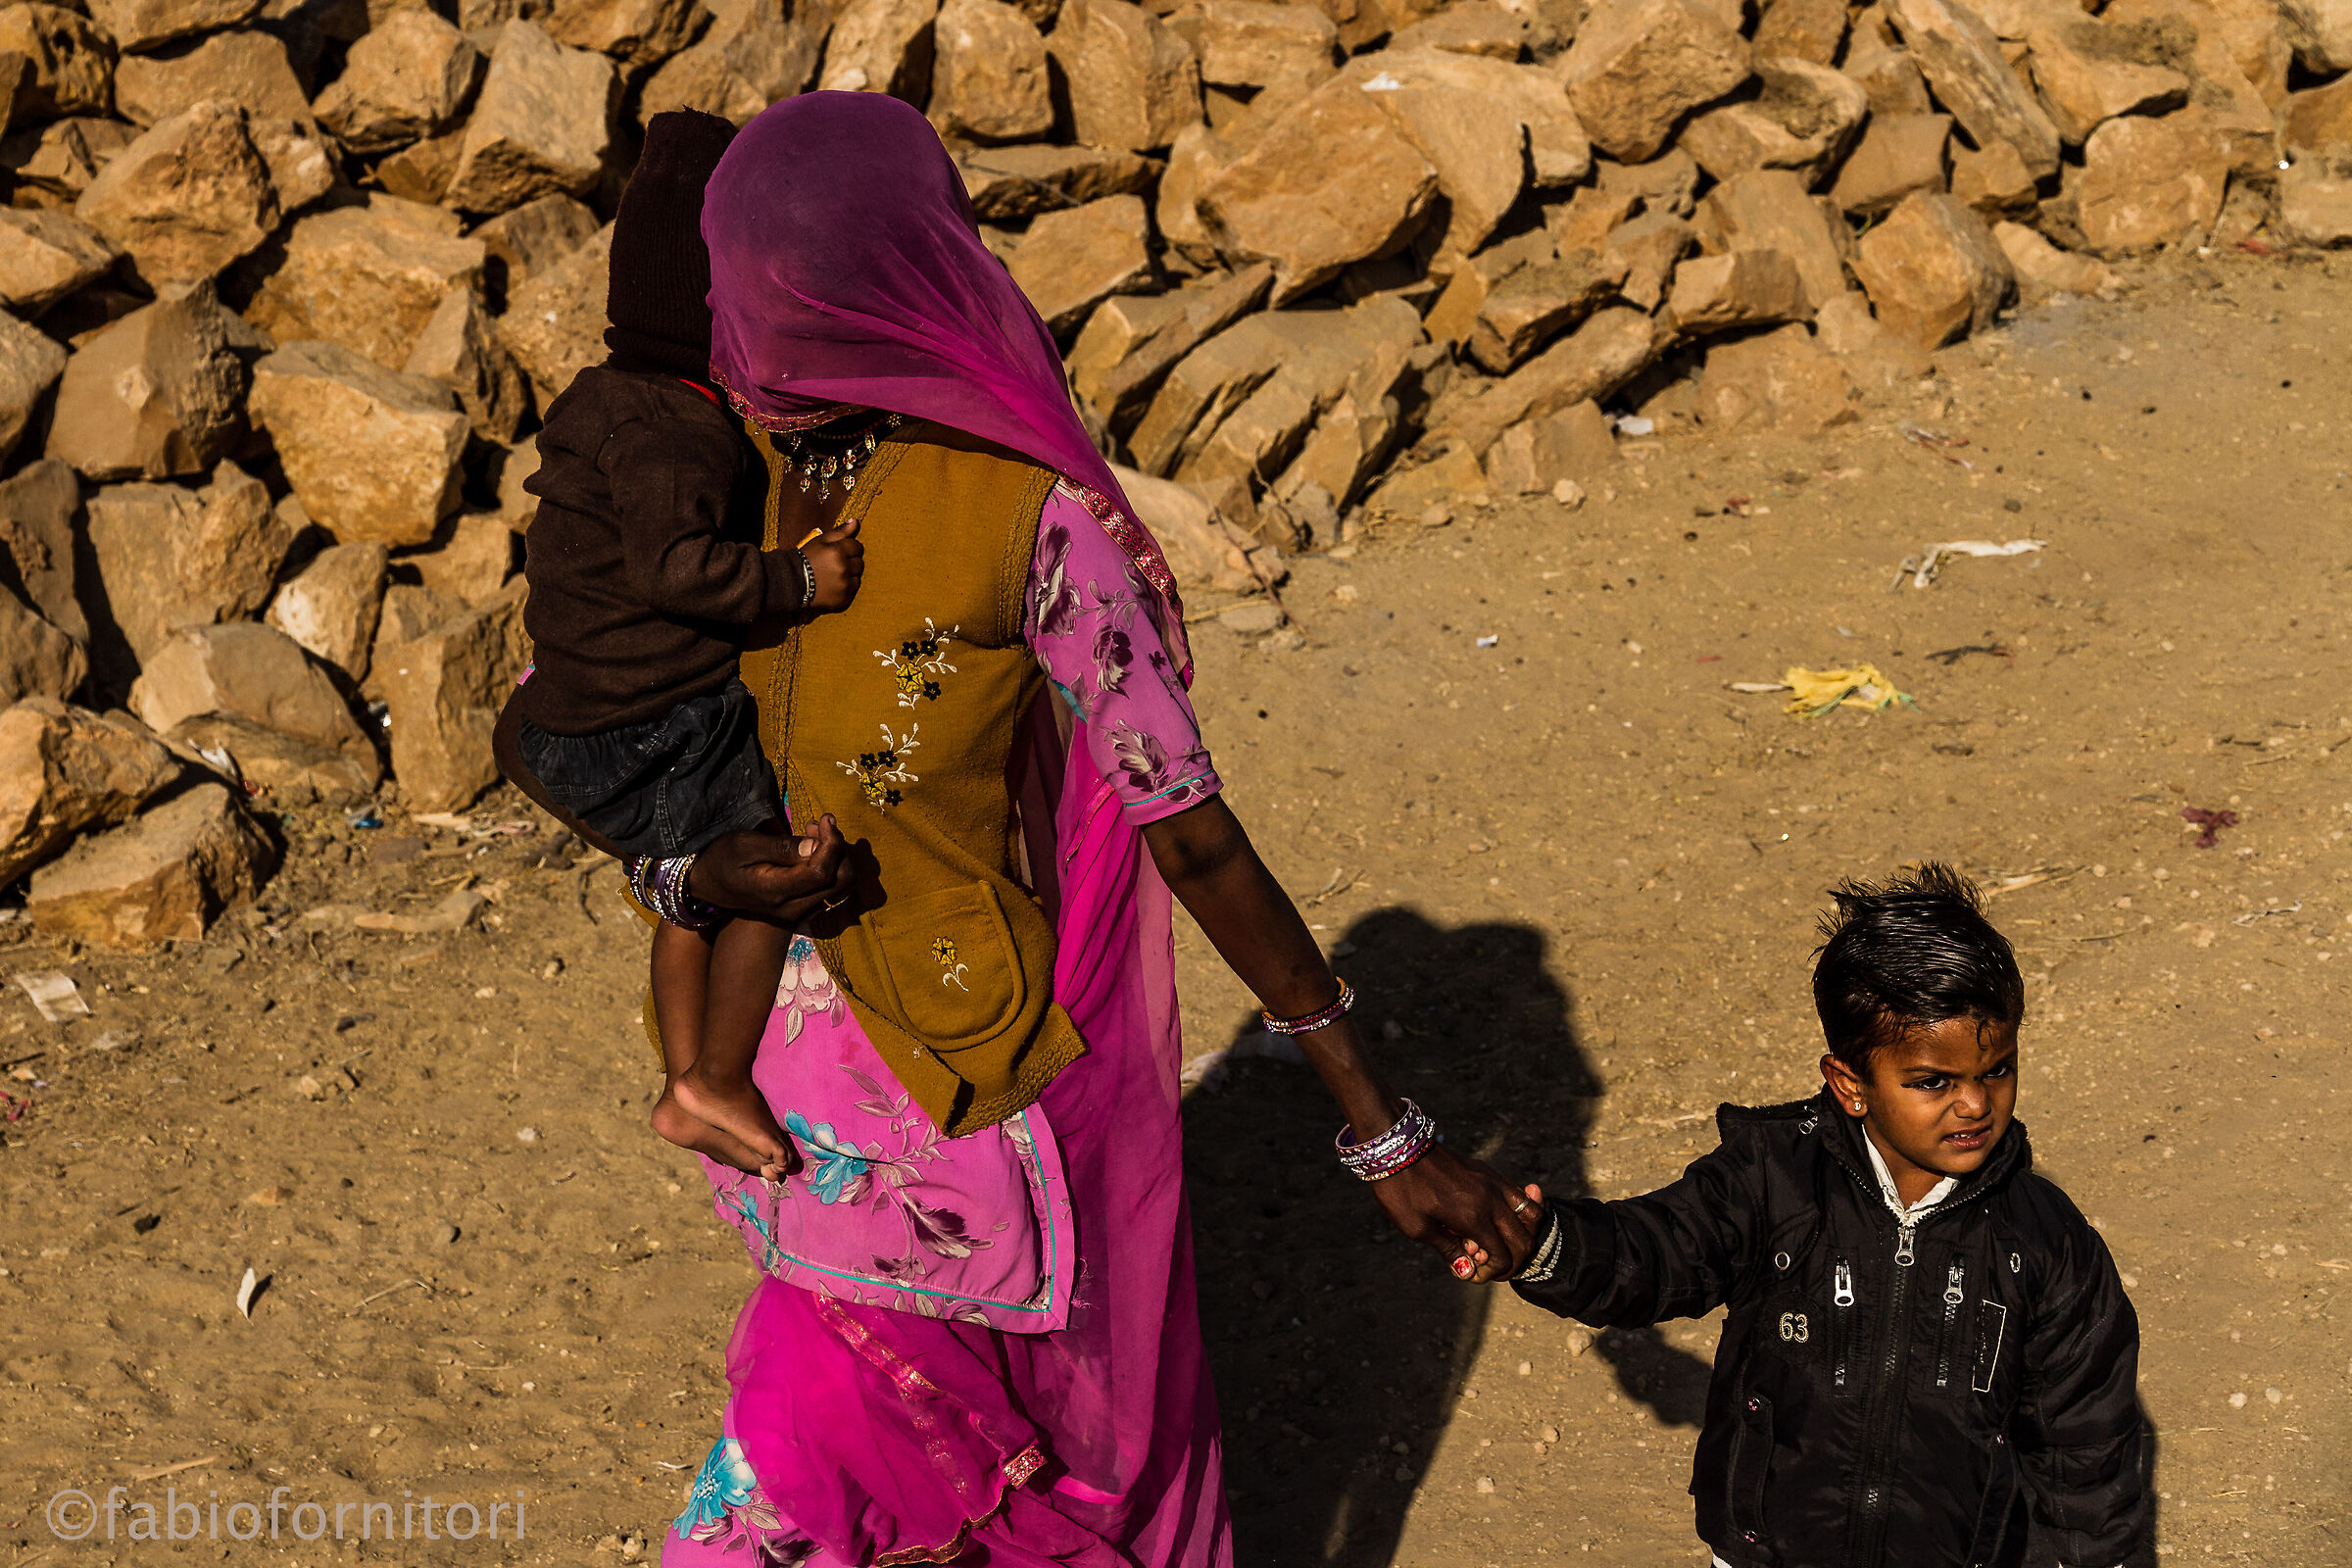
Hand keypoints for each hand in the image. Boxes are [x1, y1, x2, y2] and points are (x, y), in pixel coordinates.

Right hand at [689, 816, 854, 919]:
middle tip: (818, 824)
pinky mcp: (805, 907)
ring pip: (842, 885)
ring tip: (813, 833)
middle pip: (841, 880)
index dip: (832, 843)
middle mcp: (794, 908)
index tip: (825, 819)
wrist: (710, 885)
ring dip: (837, 855)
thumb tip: (818, 845)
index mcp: (777, 892)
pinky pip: (834, 887)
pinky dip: (832, 864)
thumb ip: (783, 847)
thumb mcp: (745, 845)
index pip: (822, 873)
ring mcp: (801, 911)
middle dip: (838, 847)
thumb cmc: (723, 859)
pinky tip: (813, 848)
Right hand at [798, 519, 863, 612]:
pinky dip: (846, 588)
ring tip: (834, 575)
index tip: (838, 552)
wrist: (792, 581)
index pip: (857, 546)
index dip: (849, 548)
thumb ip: (840, 531)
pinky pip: (853, 590)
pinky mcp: (842, 598)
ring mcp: (843, 584)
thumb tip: (855, 521)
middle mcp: (843, 568)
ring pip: (858, 577)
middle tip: (835, 564)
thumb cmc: (807, 557)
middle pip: (860, 562)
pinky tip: (834, 585)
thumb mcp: (820, 540)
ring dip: (850, 575)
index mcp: (838, 551)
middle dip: (850, 561)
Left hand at [1368, 1145, 1540, 1283]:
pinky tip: (1498, 1218)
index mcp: (1474, 1218)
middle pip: (1523, 1239)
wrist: (1397, 1146)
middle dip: (1511, 1258)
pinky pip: (1518, 1194)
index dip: (1492, 1272)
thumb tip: (1468, 1271)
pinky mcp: (1487, 1171)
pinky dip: (1518, 1211)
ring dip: (1520, 1233)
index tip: (1472, 1271)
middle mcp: (1490, 1199)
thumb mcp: (1418, 1228)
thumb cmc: (1402, 1190)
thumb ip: (1448, 1250)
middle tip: (1485, 1260)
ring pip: (1530, 1213)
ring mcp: (1492, 1182)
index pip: (1504, 1256)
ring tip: (1496, 1239)